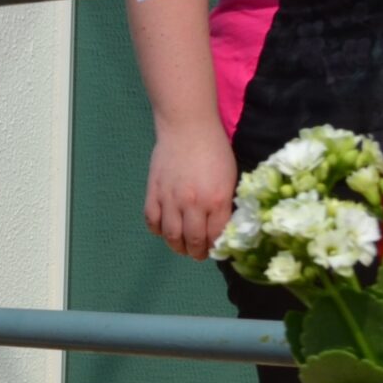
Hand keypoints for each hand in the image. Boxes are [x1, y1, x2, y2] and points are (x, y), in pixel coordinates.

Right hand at [146, 124, 237, 260]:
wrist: (188, 127)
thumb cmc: (215, 149)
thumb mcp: (230, 177)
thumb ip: (225, 203)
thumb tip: (220, 224)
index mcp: (217, 199)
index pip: (215, 235)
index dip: (215, 248)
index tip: (215, 250)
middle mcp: (193, 204)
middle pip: (192, 240)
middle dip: (196, 252)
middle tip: (198, 254)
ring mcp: (170, 199)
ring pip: (170, 235)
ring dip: (176, 245)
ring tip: (181, 246)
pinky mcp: (154, 192)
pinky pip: (152, 220)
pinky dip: (157, 230)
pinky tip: (164, 229)